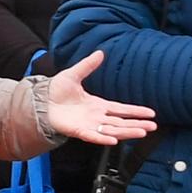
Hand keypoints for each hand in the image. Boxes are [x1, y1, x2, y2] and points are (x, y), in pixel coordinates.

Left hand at [43, 51, 158, 144]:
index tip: (151, 114)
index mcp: (97, 105)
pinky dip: (103, 138)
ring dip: (126, 132)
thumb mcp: (73, 74)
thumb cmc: (56, 90)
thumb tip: (100, 52)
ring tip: (142, 132)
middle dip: (137, 124)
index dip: (136, 111)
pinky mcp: (77, 130)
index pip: (121, 109)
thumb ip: (87, 65)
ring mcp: (88, 124)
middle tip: (152, 126)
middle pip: (121, 122)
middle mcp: (96, 117)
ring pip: (111, 130)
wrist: (39, 100)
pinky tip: (114, 140)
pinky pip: (92, 136)